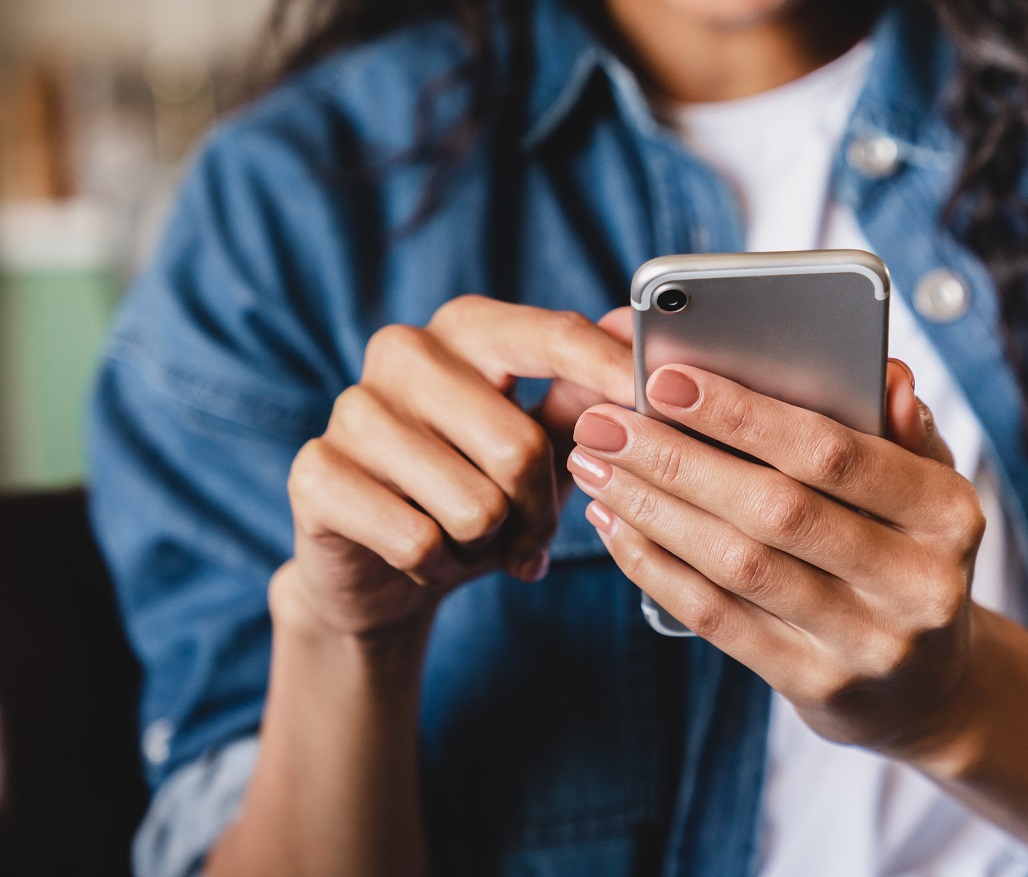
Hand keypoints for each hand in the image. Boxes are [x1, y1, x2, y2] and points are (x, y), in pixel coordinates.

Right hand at [283, 299, 633, 637]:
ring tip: (471, 540)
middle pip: (520, 446)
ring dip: (488, 545)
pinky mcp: (315, 473)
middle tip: (529, 535)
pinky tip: (426, 557)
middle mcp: (404, 351)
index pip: (551, 336)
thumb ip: (583, 396)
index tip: (656, 397)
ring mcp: (352, 408)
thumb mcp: (541, 445)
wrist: (380, 568)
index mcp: (467, 329)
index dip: (609, 370)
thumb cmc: (475, 490)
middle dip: (539, 512)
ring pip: (474, 504)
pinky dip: (439, 567)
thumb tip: (633, 337)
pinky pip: (418, 541)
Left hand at [567, 361, 986, 755]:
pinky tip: (617, 527)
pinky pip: (719, 619)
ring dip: (653, 510)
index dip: (745, 415)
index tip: (666, 380)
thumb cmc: (910, 555)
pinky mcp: (816, 685)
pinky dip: (657, 568)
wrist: (930, 688)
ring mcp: (866, 643)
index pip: (835, 453)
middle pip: (775, 510)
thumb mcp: (928, 489)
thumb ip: (901, 429)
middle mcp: (917, 582)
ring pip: (739, 566)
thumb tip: (885, 374)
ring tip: (596, 466)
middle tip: (605, 423)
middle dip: (677, 459)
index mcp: (949, 514)